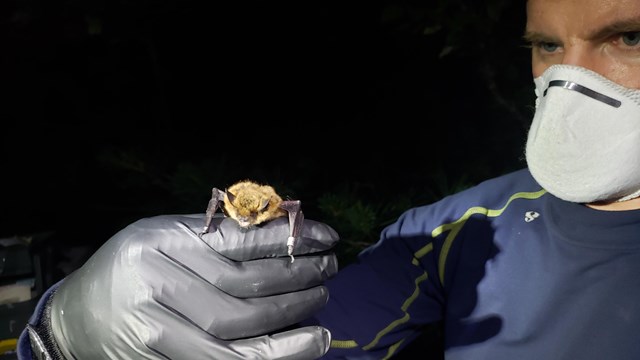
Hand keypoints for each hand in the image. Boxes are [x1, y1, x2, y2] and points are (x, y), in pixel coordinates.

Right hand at [47, 214, 338, 358]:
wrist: (79, 318)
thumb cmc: (134, 268)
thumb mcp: (167, 237)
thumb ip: (217, 236)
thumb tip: (288, 235)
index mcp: (157, 239)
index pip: (237, 239)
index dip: (289, 239)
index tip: (327, 237)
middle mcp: (152, 280)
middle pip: (243, 284)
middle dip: (297, 278)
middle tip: (329, 271)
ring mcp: (152, 326)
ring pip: (239, 326)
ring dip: (292, 317)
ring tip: (324, 304)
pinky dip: (273, 355)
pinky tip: (307, 345)